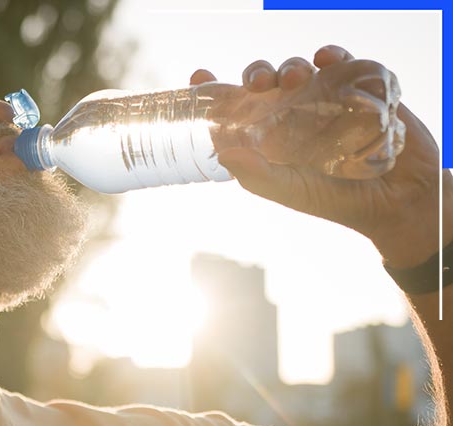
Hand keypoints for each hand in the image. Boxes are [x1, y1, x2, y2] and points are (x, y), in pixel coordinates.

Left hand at [190, 45, 448, 266]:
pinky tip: (325, 59)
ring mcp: (324, 98)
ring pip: (298, 69)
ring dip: (290, 66)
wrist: (395, 201)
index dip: (216, 91)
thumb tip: (225, 154)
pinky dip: (331, 54)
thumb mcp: (291, 191)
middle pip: (265, 81)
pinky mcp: (357, 89)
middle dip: (257, 73)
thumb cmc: (335, 200)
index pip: (236, 107)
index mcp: (269, 135)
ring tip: (293, 79)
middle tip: (260, 83)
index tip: (200, 78)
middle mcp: (292, 113)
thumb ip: (258, 175)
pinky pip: (341, 62)